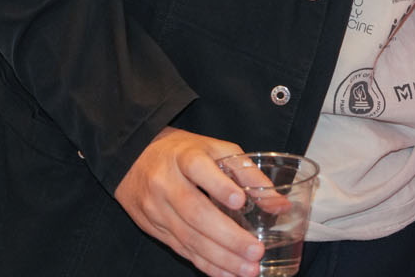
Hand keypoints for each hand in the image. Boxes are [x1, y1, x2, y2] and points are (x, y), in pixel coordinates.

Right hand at [113, 126, 262, 276]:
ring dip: (221, 258)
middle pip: (195, 212)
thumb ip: (248, 174)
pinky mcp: (155, 229)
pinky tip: (227, 273)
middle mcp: (166, 183)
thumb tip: (281, 205)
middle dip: (228, 236)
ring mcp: (157, 209)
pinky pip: (182, 250)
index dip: (218, 186)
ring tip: (248, 269)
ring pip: (189, 237)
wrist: (133, 160)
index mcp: (184, 157)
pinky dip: (206, 264)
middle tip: (255, 251)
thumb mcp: (215, 150)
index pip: (198, 169)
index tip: (239, 201)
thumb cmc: (184, 153)